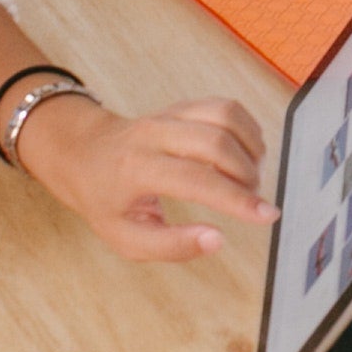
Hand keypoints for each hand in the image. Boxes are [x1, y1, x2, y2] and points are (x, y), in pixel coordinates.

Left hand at [13, 94, 273, 261]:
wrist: (84, 153)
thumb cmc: (106, 200)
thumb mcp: (125, 237)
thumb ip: (170, 245)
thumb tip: (217, 240)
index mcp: (137, 169)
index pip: (196, 181)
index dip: (237, 200)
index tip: (268, 216)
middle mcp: (155, 134)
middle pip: (217, 142)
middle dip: (246, 174)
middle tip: (253, 200)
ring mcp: (170, 114)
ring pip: (226, 116)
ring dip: (251, 147)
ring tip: (251, 176)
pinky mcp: (183, 106)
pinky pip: (225, 107)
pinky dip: (246, 129)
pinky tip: (246, 154)